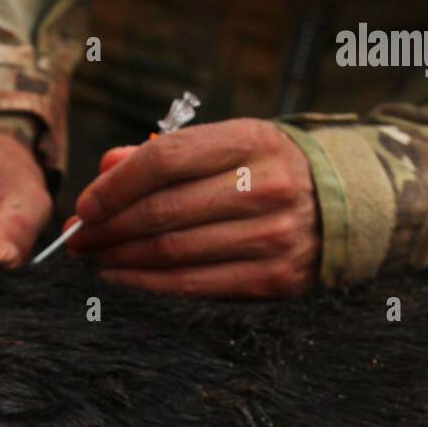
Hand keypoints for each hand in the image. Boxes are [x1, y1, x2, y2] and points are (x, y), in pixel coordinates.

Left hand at [69, 118, 319, 296]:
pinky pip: (195, 285)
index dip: (115, 185)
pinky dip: (149, 285)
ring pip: (173, 252)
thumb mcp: (230, 145)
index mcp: (252, 140)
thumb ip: (168, 154)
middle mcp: (265, 187)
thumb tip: (105, 168)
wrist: (348, 208)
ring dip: (122, 259)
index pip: (164, 160)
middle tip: (79, 239)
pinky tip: (124, 279)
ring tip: (96, 259)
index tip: (84, 206)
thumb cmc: (270, 172)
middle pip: (162, 211)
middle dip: (108, 228)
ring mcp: (273, 236)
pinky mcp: (274, 279)